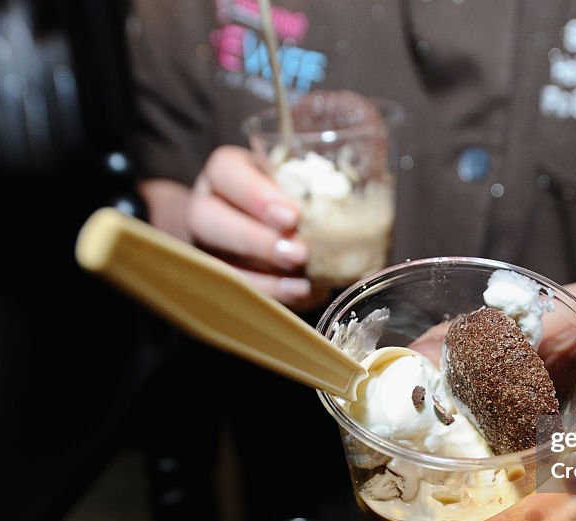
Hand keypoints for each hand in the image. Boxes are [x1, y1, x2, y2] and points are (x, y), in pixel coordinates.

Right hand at [144, 145, 330, 309]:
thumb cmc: (284, 192)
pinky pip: (234, 290)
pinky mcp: (215, 275)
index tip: (292, 215)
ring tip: (301, 284)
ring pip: (217, 262)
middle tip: (298, 254)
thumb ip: (315, 190)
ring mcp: (206, 244)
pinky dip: (269, 295)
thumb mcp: (295, 178)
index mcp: (226, 170)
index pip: (226, 171)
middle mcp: (207, 203)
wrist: (253, 218)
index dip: (256, 195)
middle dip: (255, 240)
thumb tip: (369, 217)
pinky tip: (297, 294)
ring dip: (262, 277)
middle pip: (207, 219)